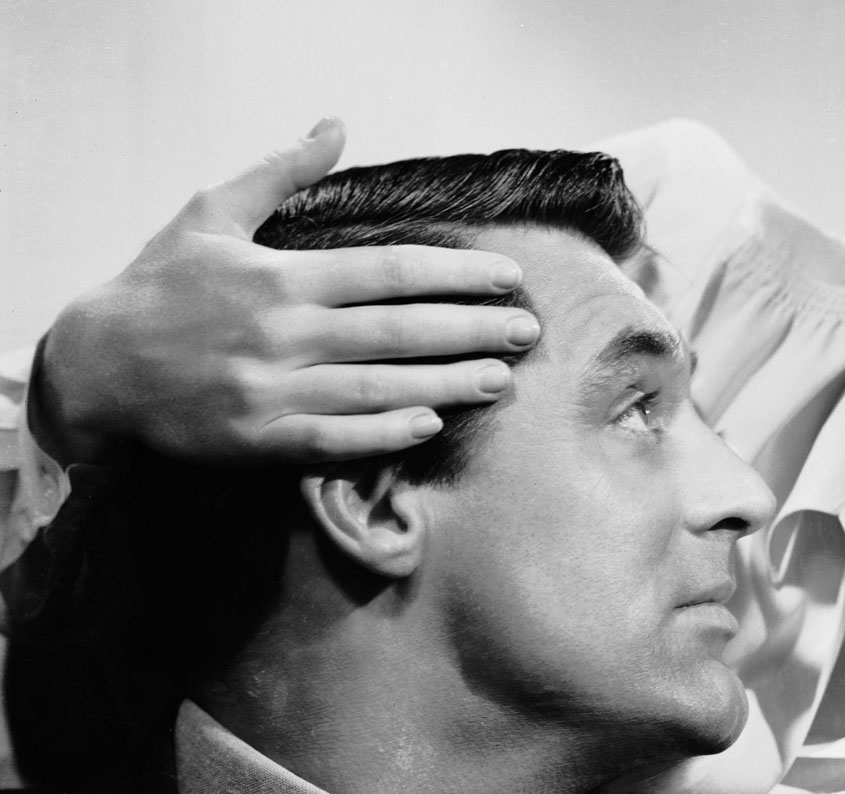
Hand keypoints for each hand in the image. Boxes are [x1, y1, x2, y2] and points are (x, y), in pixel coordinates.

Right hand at [36, 118, 539, 464]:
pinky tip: (431, 425)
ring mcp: (273, 390)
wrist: (95, 368)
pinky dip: (384, 433)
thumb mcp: (210, 215)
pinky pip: (334, 439)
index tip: (507, 278)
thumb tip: (334, 125)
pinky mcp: (260, 438)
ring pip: (378, 387)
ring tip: (500, 378)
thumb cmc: (158, 287)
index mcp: (282, 278)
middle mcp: (284, 334)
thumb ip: (279, 172)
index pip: (390, 272)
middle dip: (470, 329)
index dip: (456, 274)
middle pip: (398, 330)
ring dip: (446, 383)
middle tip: (527, 331)